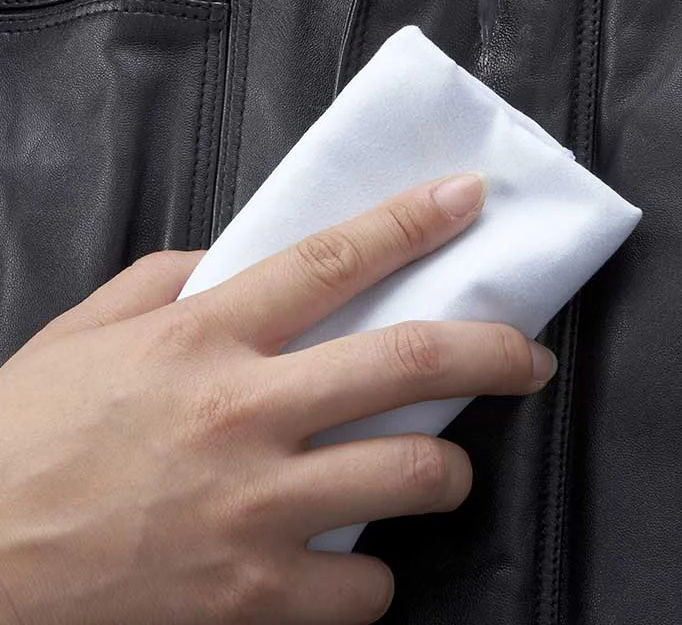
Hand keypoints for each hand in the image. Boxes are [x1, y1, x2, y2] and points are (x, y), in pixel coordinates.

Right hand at [0, 172, 555, 624]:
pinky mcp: (249, 599)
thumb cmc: (17, 441)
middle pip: (406, 362)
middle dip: (491, 351)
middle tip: (530, 355)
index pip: (335, 257)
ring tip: (443, 469)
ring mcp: (253, 509)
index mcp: (202, 337)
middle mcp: (244, 412)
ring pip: (411, 475)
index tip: (468, 197)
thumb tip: (237, 259)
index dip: (413, 221)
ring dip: (448, 471)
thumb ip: (167, 281)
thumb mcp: (83, 335)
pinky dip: (371, 577)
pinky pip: (362, 588)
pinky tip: (351, 563)